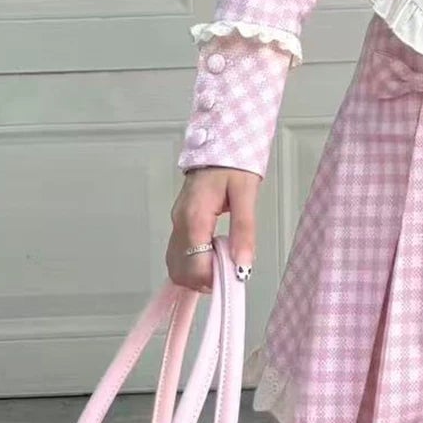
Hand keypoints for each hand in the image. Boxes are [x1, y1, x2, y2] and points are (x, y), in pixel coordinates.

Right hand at [167, 166, 259, 292]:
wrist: (219, 143)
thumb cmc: (233, 165)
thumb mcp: (246, 194)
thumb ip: (244, 230)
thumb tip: (243, 264)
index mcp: (194, 216)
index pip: (194, 265)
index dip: (214, 277)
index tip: (235, 274)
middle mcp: (179, 223)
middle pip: (180, 271)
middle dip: (205, 279)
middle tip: (229, 270)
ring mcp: (176, 223)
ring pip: (176, 266)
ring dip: (198, 274)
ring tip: (223, 262)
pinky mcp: (179, 223)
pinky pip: (178, 254)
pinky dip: (192, 264)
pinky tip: (212, 256)